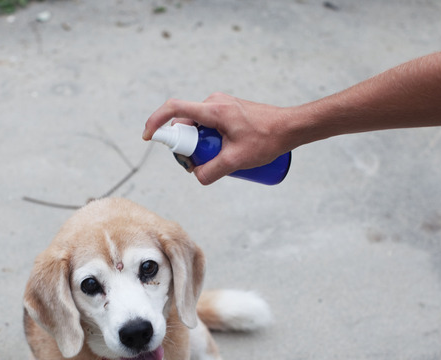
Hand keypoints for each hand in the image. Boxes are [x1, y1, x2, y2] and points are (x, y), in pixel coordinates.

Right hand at [143, 92, 293, 184]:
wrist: (292, 127)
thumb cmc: (268, 139)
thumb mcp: (237, 161)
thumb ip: (211, 171)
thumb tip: (196, 176)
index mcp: (213, 109)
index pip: (174, 109)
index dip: (156, 122)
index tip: (147, 137)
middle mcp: (214, 102)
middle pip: (186, 124)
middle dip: (187, 147)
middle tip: (201, 165)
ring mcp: (221, 104)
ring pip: (199, 127)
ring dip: (202, 146)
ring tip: (223, 159)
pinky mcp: (228, 110)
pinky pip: (209, 126)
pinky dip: (210, 141)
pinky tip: (228, 153)